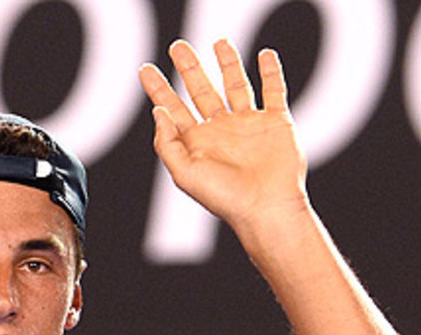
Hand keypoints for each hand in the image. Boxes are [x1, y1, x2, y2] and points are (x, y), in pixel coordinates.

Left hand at [139, 40, 308, 234]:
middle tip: (177, 46)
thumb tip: (158, 111)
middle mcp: (221, 130)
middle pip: (201, 90)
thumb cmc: (224, 198)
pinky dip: (271, 72)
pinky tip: (265, 54)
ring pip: (236, 84)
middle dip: (188, 68)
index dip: (158, 89)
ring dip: (227, 62)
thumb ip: (167, 143)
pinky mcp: (276, 122)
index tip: (144, 69)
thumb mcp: (184, 173)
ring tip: (219, 41)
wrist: (266, 208)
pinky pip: (274, 90)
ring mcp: (249, 124)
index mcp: (197, 142)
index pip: (173, 108)